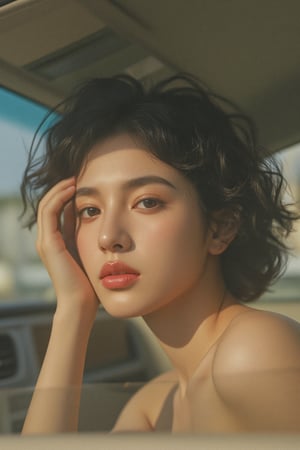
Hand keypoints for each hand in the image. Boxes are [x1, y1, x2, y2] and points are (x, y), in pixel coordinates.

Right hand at [36, 178, 98, 321]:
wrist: (81, 304)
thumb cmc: (91, 282)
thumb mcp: (91, 252)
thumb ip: (90, 236)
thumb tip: (99, 218)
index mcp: (57, 240)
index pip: (58, 209)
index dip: (69, 194)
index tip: (86, 183)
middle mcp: (48, 239)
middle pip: (50, 203)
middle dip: (63, 187)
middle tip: (80, 176)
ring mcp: (45, 241)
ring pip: (47, 204)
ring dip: (60, 189)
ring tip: (76, 179)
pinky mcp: (48, 243)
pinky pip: (49, 212)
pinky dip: (59, 197)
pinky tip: (73, 189)